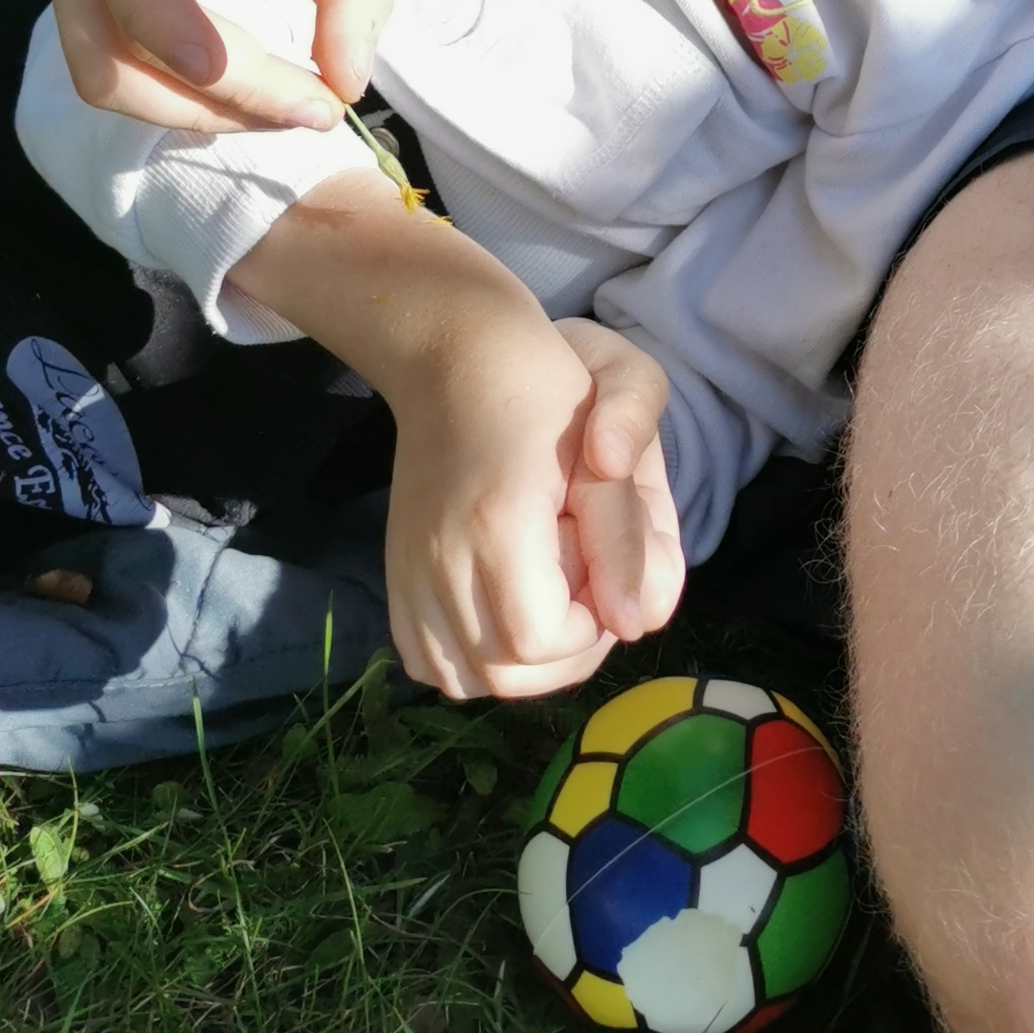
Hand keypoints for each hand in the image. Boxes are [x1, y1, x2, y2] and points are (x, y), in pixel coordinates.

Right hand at [38, 0, 394, 132]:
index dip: (179, 35)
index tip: (256, 87)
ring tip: (284, 108)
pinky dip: (177, 96)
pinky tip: (244, 93)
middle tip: (309, 111)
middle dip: (213, 97)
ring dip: (195, 110)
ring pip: (102, 72)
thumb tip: (346, 82)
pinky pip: (109, 64)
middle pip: (111, 44)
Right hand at [383, 303, 683, 699]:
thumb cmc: (550, 382)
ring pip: (463, 679)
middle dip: (566, 655)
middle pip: (502, 676)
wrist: (456, 353)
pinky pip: (428, 659)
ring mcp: (408, 571)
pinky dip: (473, 659)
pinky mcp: (396, 575)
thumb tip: (638, 622)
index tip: (606, 572)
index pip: (540, 641)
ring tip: (553, 602)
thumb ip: (627, 531)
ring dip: (522, 665)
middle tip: (591, 592)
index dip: (590, 627)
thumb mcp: (610, 442)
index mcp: (496, 522)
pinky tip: (506, 614)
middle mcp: (439, 559)